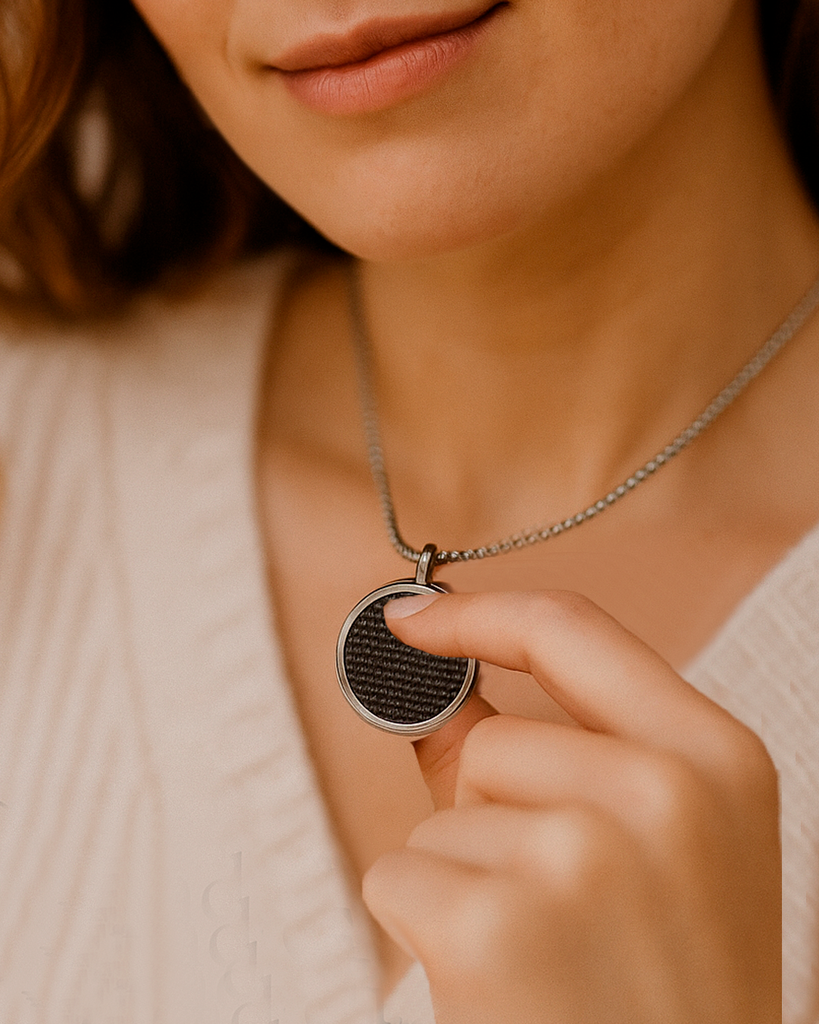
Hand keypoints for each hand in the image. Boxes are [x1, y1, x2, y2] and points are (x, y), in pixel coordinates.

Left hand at [363, 591, 780, 1023]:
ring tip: (545, 950)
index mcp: (715, 758)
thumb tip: (437, 683)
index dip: (478, 614)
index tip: (413, 616)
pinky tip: (496, 979)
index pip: (571, 629)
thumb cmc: (665, 990)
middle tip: (559, 906)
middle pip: (496, 740)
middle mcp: (663, 793)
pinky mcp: (496, 925)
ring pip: (446, 812)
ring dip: (467, 876)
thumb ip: (548, 749)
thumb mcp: (659, 850)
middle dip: (496, 814)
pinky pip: (399, 874)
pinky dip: (424, 924)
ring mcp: (581, 856)